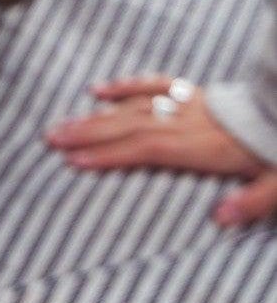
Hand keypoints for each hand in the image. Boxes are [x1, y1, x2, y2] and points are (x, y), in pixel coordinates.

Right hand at [46, 75, 276, 227]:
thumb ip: (252, 201)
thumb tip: (220, 218)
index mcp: (203, 146)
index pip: (148, 149)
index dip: (111, 155)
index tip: (75, 163)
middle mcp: (189, 122)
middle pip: (131, 126)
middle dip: (88, 133)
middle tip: (51, 140)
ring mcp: (189, 105)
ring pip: (135, 107)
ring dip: (95, 117)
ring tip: (60, 125)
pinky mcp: (195, 94)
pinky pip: (157, 84)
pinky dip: (127, 85)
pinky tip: (98, 89)